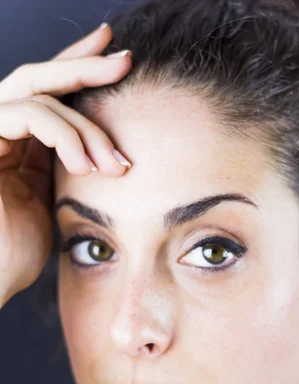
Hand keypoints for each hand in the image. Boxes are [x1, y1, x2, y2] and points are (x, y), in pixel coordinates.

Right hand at [0, 22, 131, 305]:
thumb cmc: (17, 252)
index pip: (48, 96)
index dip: (79, 69)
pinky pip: (24, 116)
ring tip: (115, 166)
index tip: (118, 59)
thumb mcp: (53, 200)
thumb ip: (69, 167)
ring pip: (38, 97)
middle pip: (38, 80)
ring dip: (85, 128)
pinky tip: (86, 165)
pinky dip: (62, 135)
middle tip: (125, 61)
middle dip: (85, 67)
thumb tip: (112, 153)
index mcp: (16, 144)